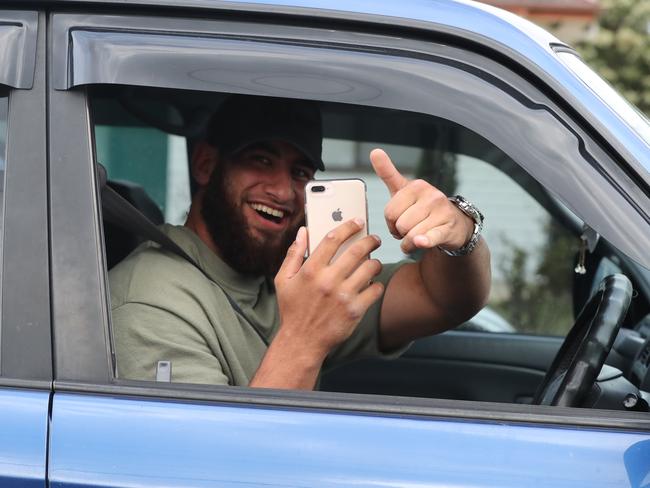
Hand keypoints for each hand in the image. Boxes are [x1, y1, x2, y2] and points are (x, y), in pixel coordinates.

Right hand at [273, 221, 383, 358]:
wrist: (302, 341)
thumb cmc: (292, 309)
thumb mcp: (284, 280)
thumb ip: (293, 254)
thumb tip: (303, 231)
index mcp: (310, 270)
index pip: (332, 238)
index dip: (348, 226)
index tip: (358, 222)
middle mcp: (328, 281)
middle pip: (356, 250)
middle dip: (370, 240)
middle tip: (374, 239)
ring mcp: (343, 296)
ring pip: (370, 268)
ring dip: (375, 262)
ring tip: (374, 263)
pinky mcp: (355, 311)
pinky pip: (375, 289)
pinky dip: (377, 284)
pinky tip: (373, 284)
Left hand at [370, 148, 473, 253]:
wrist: (454, 224)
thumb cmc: (423, 208)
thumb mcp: (404, 190)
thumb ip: (388, 172)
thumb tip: (375, 151)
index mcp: (416, 186)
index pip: (390, 212)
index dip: (391, 222)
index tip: (398, 220)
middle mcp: (431, 195)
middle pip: (400, 225)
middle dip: (401, 233)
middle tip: (410, 230)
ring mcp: (441, 211)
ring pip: (411, 235)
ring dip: (409, 243)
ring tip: (418, 237)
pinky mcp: (448, 228)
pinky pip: (429, 238)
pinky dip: (423, 242)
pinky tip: (421, 242)